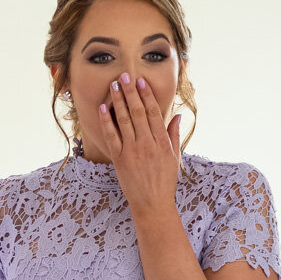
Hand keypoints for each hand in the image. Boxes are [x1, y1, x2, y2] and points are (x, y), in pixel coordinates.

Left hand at [100, 72, 181, 212]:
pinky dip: (106, 121)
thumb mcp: (174, 157)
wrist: (152, 203)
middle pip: (137, 112)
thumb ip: (173, 135)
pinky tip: (103, 108)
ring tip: (114, 86)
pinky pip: (111, 136)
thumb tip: (177, 115)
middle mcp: (147, 144)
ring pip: (124, 121)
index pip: (153, 113)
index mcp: (162, 142)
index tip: (141, 82)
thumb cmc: (164, 181)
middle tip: (124, 76)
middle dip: (130, 93)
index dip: (146, 96)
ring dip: (118, 101)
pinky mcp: (119, 159)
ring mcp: (132, 151)